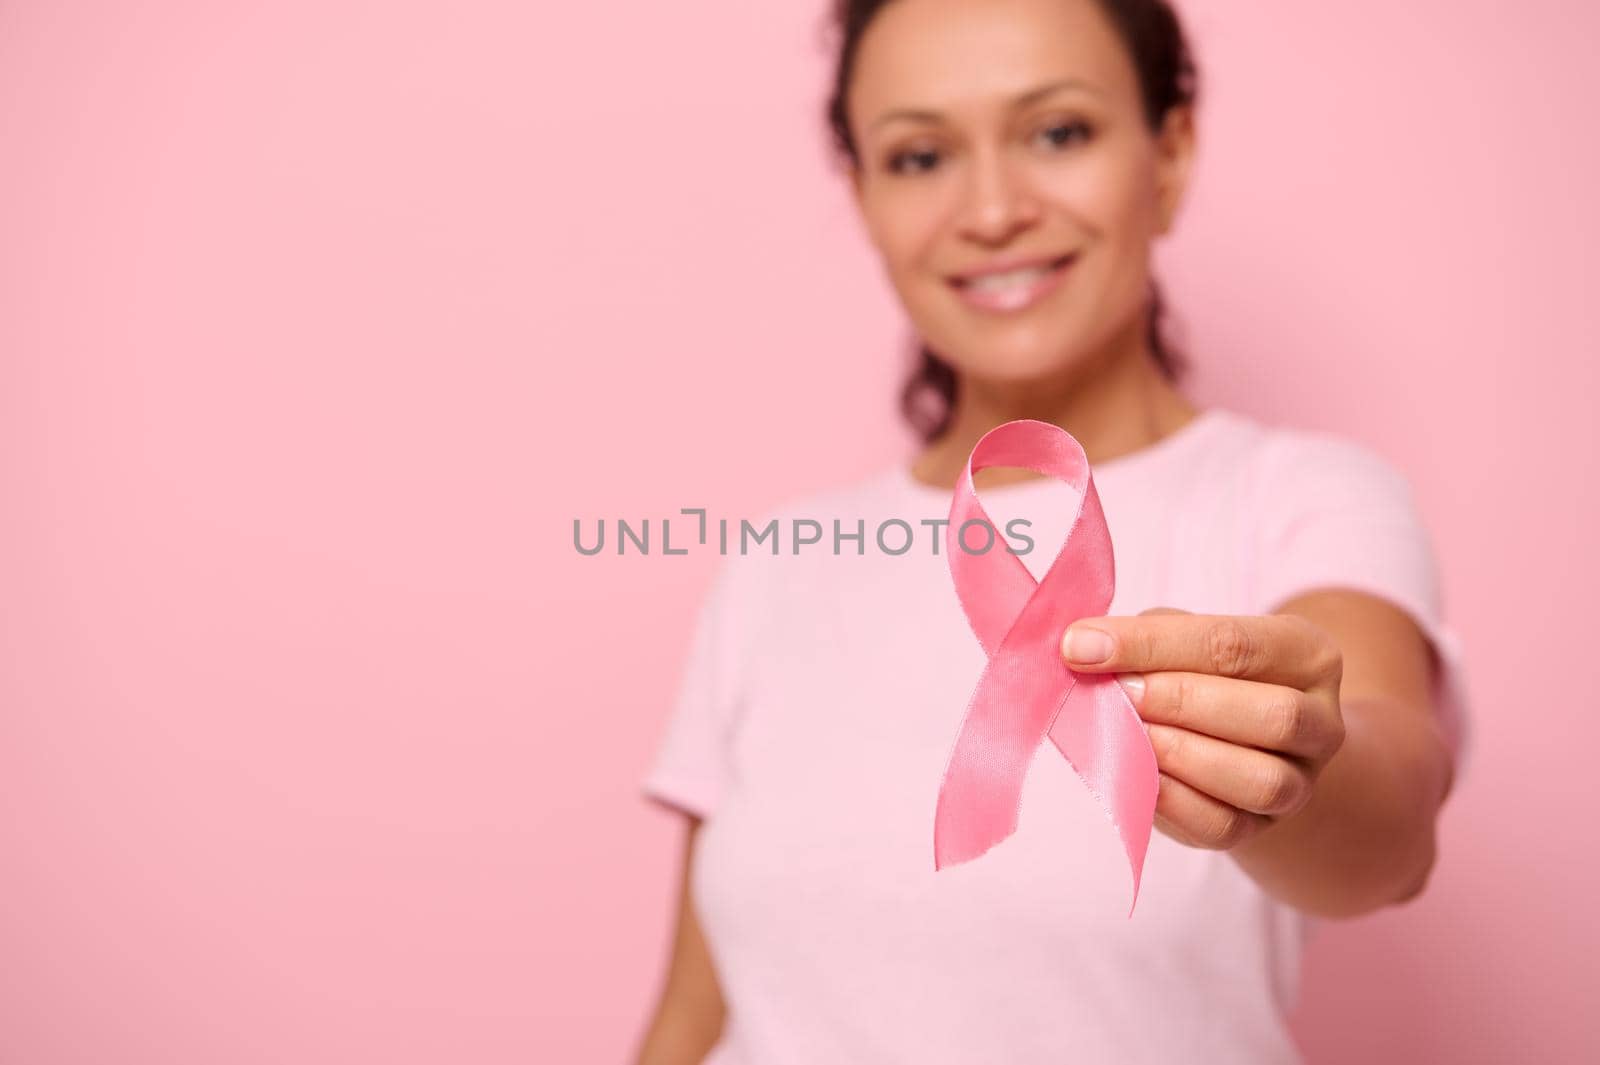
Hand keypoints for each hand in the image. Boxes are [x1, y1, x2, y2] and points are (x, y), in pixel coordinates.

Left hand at [1060, 607, 1345, 850]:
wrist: (1236, 738)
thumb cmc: (1201, 672)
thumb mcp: (1183, 636)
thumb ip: (1146, 637)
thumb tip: (1084, 647)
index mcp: (1307, 653)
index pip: (1234, 644)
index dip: (1151, 644)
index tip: (1081, 645)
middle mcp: (1322, 720)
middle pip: (1271, 715)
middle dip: (1182, 702)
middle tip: (1119, 694)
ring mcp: (1301, 782)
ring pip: (1261, 780)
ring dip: (1183, 756)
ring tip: (1128, 735)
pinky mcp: (1263, 828)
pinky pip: (1225, 826)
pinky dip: (1173, 802)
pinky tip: (1135, 775)